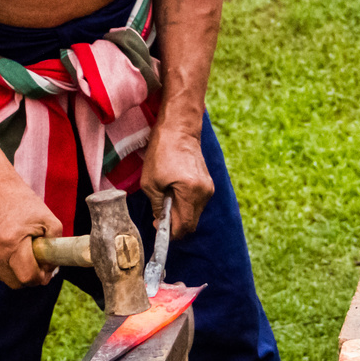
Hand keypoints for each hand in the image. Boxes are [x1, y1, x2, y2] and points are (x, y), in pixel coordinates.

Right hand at [0, 172, 62, 288]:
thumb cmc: (22, 202)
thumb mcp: (48, 219)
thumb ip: (56, 245)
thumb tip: (52, 266)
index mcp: (11, 243)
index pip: (28, 277)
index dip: (42, 276)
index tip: (46, 268)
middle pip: (17, 283)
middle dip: (31, 277)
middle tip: (38, 263)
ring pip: (6, 279)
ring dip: (18, 273)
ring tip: (24, 254)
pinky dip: (6, 268)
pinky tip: (11, 253)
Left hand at [141, 124, 213, 238]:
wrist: (179, 129)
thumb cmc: (162, 151)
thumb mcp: (150, 182)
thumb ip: (157, 206)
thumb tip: (160, 221)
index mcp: (191, 192)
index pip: (184, 225)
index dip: (170, 232)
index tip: (158, 226)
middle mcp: (204, 193)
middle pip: (191, 223)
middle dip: (175, 224)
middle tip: (159, 215)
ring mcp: (209, 188)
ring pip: (194, 213)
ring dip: (180, 213)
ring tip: (165, 198)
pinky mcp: (208, 184)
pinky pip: (197, 203)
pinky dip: (185, 204)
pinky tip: (174, 191)